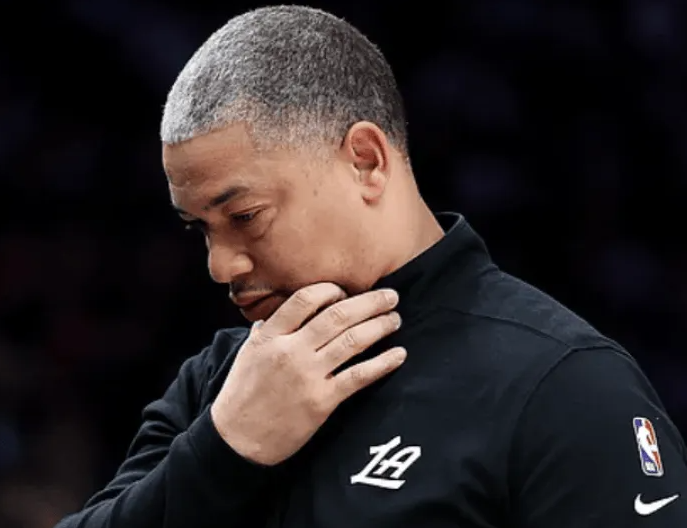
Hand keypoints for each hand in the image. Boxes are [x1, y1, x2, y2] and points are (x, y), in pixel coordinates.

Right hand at [210, 282, 404, 464]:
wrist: (237, 441)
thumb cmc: (242, 395)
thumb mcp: (247, 355)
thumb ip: (264, 333)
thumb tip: (271, 317)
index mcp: (271, 336)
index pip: (305, 299)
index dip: (331, 290)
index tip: (346, 292)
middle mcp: (290, 351)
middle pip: (337, 315)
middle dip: (370, 302)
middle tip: (391, 296)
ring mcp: (307, 375)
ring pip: (352, 341)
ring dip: (380, 326)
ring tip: (395, 319)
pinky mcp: (322, 401)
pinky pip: (358, 376)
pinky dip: (382, 363)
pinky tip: (398, 354)